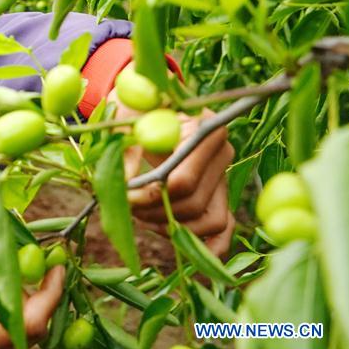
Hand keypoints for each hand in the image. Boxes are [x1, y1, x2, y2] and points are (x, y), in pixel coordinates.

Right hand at [0, 249, 64, 348]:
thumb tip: (20, 232)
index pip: (31, 321)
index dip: (51, 292)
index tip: (57, 264)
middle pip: (31, 331)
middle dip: (42, 295)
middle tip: (46, 263)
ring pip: (21, 334)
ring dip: (26, 303)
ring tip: (24, 270)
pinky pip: (6, 336)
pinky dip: (10, 312)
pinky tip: (0, 288)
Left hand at [111, 89, 235, 256]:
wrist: (147, 104)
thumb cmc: (136, 108)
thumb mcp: (124, 120)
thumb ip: (125, 150)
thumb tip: (125, 185)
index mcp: (205, 129)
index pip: (183, 179)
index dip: (151, 195)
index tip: (124, 195)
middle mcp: (222, 153)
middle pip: (194, 202)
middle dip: (156, 211)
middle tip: (126, 206)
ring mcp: (223, 175)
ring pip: (211, 220)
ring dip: (173, 227)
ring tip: (141, 216)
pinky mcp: (219, 194)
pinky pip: (223, 227)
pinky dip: (206, 244)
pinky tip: (179, 244)